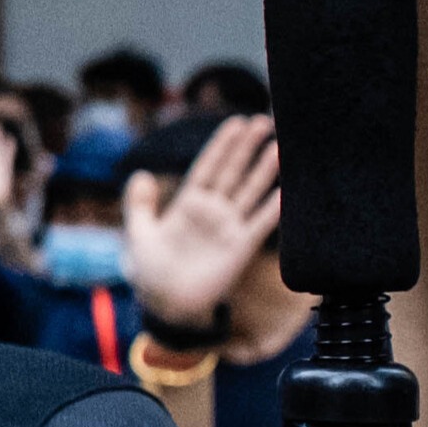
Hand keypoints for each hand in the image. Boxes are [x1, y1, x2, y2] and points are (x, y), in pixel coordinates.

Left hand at [120, 113, 279, 324]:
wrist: (167, 304)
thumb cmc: (150, 271)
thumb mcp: (139, 233)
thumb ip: (140, 205)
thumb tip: (140, 174)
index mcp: (188, 203)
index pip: (208, 167)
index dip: (222, 146)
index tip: (237, 123)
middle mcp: (213, 211)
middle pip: (233, 172)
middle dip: (248, 148)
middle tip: (265, 122)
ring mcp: (229, 228)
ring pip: (250, 192)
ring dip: (265, 171)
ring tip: (281, 148)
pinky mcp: (241, 247)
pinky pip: (261, 224)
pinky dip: (274, 210)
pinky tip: (288, 192)